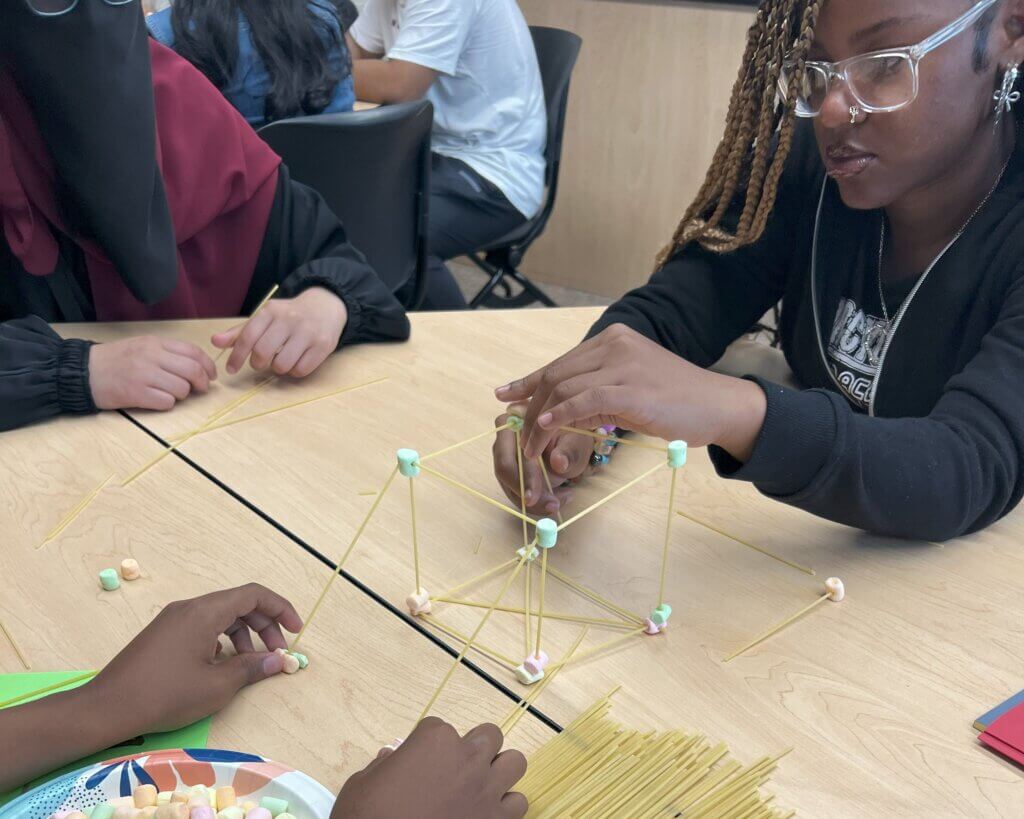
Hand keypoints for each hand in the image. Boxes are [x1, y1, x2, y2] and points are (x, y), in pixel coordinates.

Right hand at [89, 336, 216, 410]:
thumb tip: (199, 366)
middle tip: (200, 389)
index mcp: (155, 343)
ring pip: (182, 389)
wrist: (83, 372)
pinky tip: (156, 400)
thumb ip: (168, 353)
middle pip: (192, 371)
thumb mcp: (142, 346)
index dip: (208, 365)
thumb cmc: (116, 360)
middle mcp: (151, 356)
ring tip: (169, 393)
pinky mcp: (136, 394)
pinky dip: (167, 404)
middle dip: (202, 383)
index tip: (211, 375)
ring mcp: (144, 375)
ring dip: (182, 395)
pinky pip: (166, 403)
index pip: (193, 352)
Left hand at [89, 583, 302, 736]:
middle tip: (276, 653)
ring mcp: (174, 619)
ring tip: (251, 663)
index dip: (281, 609)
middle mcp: (190, 607)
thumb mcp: (216, 687)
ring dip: (244, 633)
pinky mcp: (163, 633)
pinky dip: (222, 638)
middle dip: (265, 625)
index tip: (296, 631)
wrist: (107, 708)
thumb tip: (277, 660)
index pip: (254, 594)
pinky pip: (203, 625)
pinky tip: (222, 666)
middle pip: (239, 603)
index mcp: (204, 612)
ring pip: (221, 614)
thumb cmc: (164, 695)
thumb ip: (251, 668)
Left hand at [212, 287, 347, 376]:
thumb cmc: (289, 316)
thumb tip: (215, 342)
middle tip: (260, 363)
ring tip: (282, 359)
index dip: (236, 356)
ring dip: (278, 368)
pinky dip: (295, 371)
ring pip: (282, 365)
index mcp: (271, 311)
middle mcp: (289, 320)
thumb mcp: (265, 318)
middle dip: (257, 363)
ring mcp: (308, 332)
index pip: (248, 337)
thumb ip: (240, 332)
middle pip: (263, 353)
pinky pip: (301, 370)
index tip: (231, 369)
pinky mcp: (323, 345)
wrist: (326, 306)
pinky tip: (297, 360)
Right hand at [333, 719, 526, 818]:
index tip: (420, 764)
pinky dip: (506, 806)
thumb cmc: (367, 815)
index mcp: (434, 740)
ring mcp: (486, 788)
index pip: (439, 728)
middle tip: (458, 767)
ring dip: (499, 771)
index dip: (429, 747)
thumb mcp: (362, 784)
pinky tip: (488, 813)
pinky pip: (518, 802)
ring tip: (482, 785)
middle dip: (475, 747)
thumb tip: (391, 759)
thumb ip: (384, 766)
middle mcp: (467, 757)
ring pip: (514, 763)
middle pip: (488, 735)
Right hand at [492, 404, 591, 514]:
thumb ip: (569, 452)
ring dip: (534, 501)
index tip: (534, 497)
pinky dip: (535, 502)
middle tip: (552, 506)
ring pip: (509, 485)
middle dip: (526, 492)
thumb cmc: (573, 437)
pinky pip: (516, 492)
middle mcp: (503, 435)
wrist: (572, 442)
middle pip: (504, 470)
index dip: (522, 476)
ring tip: (559, 502)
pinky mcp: (510, 472)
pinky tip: (555, 500)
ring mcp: (503, 454)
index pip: (510, 451)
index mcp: (516, 418)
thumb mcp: (577, 443)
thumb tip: (558, 463)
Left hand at [495, 324, 767, 462]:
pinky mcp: (630, 390)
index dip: (528, 380)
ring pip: (564, 388)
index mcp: (613, 339)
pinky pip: (583, 401)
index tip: (505, 395)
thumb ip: (595, 393)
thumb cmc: (676, 401)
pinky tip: (545, 428)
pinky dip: (559, 415)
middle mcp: (615, 344)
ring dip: (540, 419)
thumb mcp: (629, 389)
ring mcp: (623, 364)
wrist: (718, 405)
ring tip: (530, 445)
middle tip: (516, 430)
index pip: (561, 362)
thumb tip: (555, 412)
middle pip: (556, 374)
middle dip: (529, 403)